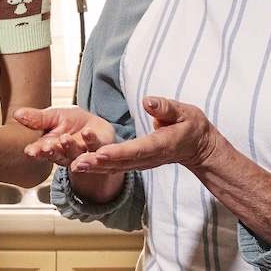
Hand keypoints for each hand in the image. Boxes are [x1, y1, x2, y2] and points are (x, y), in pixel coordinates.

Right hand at [14, 104, 116, 165]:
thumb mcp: (53, 115)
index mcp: (50, 146)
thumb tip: (17, 114)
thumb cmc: (72, 122)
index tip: (30, 151)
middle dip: (51, 151)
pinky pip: (94, 145)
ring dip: (69, 148)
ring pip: (74, 153)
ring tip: (65, 139)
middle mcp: (64, 154)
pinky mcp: (98, 149)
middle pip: (56, 155)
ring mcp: (81, 154)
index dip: (35, 152)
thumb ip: (37, 118)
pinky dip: (90, 140)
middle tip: (47, 147)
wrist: (96, 128)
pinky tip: (87, 133)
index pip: (40, 152)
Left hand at [69, 96, 218, 175]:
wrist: (197, 147)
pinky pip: (117, 167)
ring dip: (95, 168)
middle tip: (77, 162)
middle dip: (98, 163)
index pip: (137, 149)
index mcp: (161, 144)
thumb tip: (147, 101)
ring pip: (116, 168)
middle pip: (122, 162)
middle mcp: (150, 158)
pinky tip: (81, 165)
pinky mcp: (137, 163)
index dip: (118, 152)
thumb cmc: (191, 126)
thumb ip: (166, 108)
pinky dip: (99, 168)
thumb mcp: (185, 112)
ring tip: (74, 165)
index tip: (100, 152)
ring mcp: (143, 163)